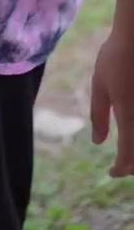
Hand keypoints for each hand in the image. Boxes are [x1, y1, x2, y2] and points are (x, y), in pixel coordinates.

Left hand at [91, 31, 133, 176]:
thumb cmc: (116, 57)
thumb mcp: (100, 85)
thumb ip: (99, 115)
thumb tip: (98, 142)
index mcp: (129, 117)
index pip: (128, 157)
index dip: (120, 169)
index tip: (112, 172)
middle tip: (121, 165)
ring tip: (128, 152)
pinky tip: (132, 131)